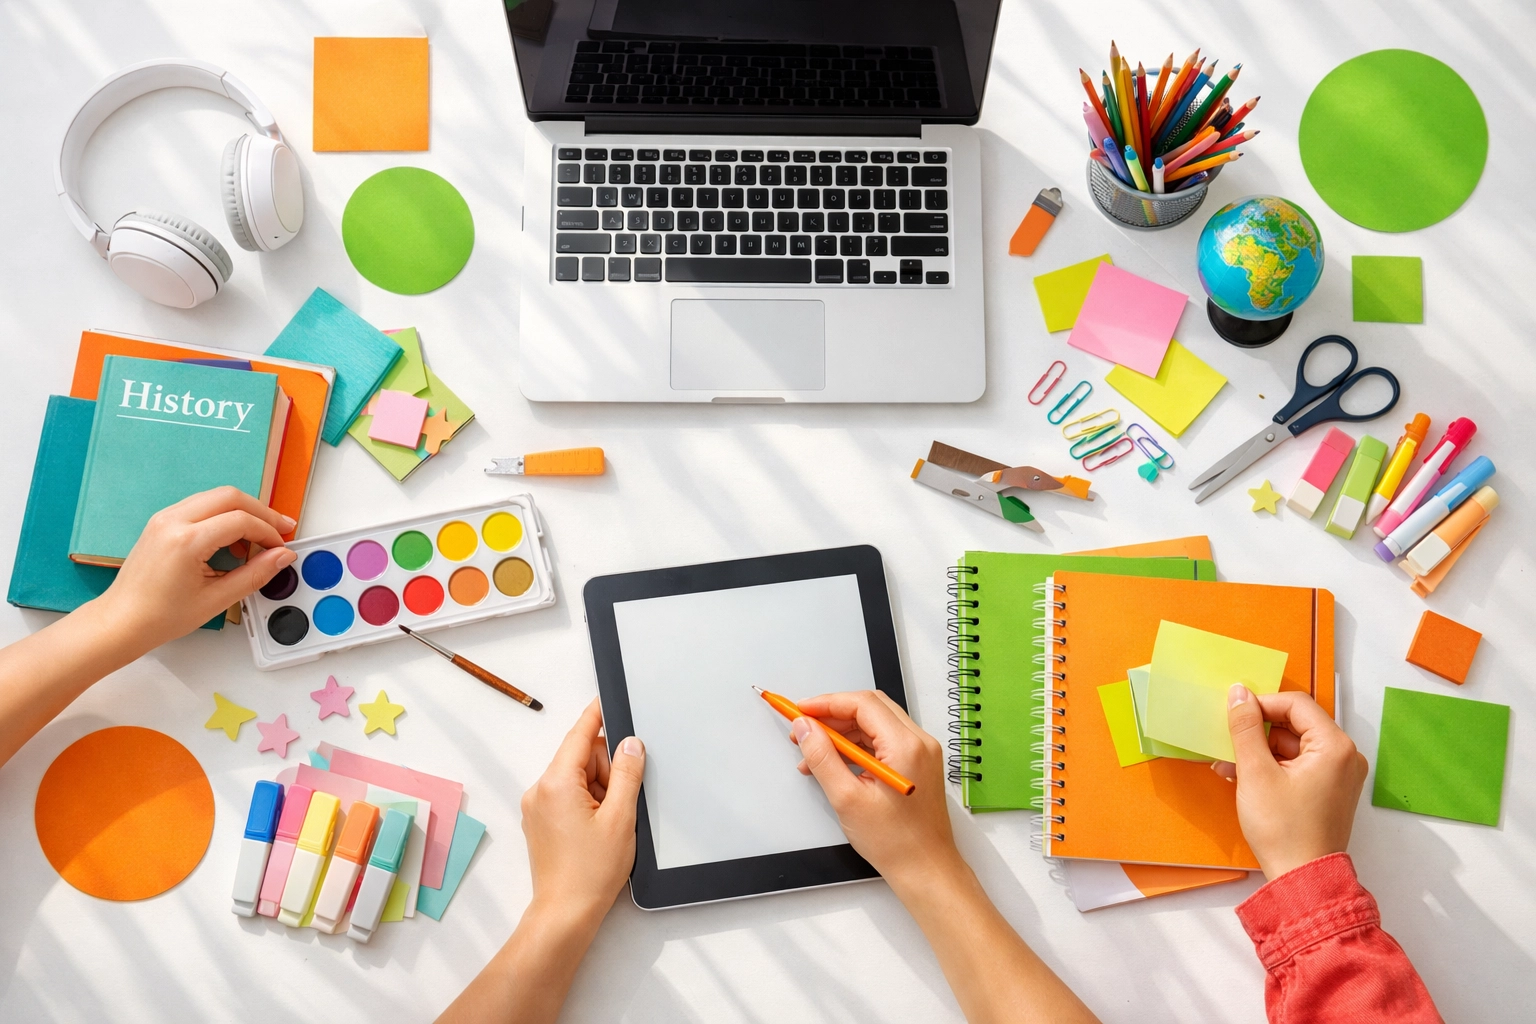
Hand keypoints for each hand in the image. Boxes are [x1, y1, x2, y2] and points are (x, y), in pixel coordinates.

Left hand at [95, 487, 295, 650]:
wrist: (122, 621)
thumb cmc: (160, 616)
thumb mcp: (216, 600)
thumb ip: (254, 575)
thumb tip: (282, 558)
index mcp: (186, 541)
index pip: (240, 521)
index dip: (267, 532)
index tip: (280, 548)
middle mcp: (172, 521)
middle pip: (230, 496)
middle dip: (260, 511)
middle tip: (279, 530)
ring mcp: (164, 518)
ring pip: (215, 497)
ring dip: (241, 512)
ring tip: (256, 540)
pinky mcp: (162, 522)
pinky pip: (200, 506)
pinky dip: (222, 515)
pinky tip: (231, 539)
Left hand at [520, 699, 644, 925]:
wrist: (565, 913)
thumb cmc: (590, 872)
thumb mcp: (620, 817)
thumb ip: (626, 774)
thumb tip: (630, 744)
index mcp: (556, 783)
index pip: (579, 736)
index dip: (597, 716)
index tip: (607, 699)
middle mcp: (540, 790)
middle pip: (581, 758)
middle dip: (606, 771)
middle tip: (619, 804)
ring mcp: (537, 807)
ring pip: (577, 779)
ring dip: (598, 791)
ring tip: (608, 825)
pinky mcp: (540, 822)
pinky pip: (568, 796)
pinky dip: (588, 804)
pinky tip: (598, 829)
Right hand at [790, 690, 959, 890]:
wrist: (926, 870)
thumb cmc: (896, 843)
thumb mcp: (847, 799)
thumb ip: (822, 758)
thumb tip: (806, 729)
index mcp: (906, 746)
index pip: (862, 704)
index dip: (827, 703)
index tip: (801, 711)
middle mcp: (919, 742)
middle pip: (870, 708)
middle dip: (833, 715)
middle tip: (805, 729)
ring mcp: (921, 753)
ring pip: (876, 724)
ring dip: (843, 732)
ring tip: (814, 753)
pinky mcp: (918, 764)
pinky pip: (884, 741)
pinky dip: (858, 746)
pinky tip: (835, 763)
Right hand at [1215, 685, 1367, 879]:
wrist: (1302, 879)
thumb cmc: (1283, 829)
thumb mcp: (1255, 772)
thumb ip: (1245, 728)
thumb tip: (1239, 693)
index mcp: (1335, 747)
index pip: (1295, 705)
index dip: (1261, 705)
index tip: (1232, 716)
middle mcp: (1344, 756)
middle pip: (1295, 724)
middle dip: (1257, 732)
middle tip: (1227, 742)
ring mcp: (1338, 775)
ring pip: (1293, 746)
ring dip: (1259, 751)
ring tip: (1228, 766)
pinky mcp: (1328, 790)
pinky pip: (1297, 765)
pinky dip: (1271, 767)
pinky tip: (1243, 777)